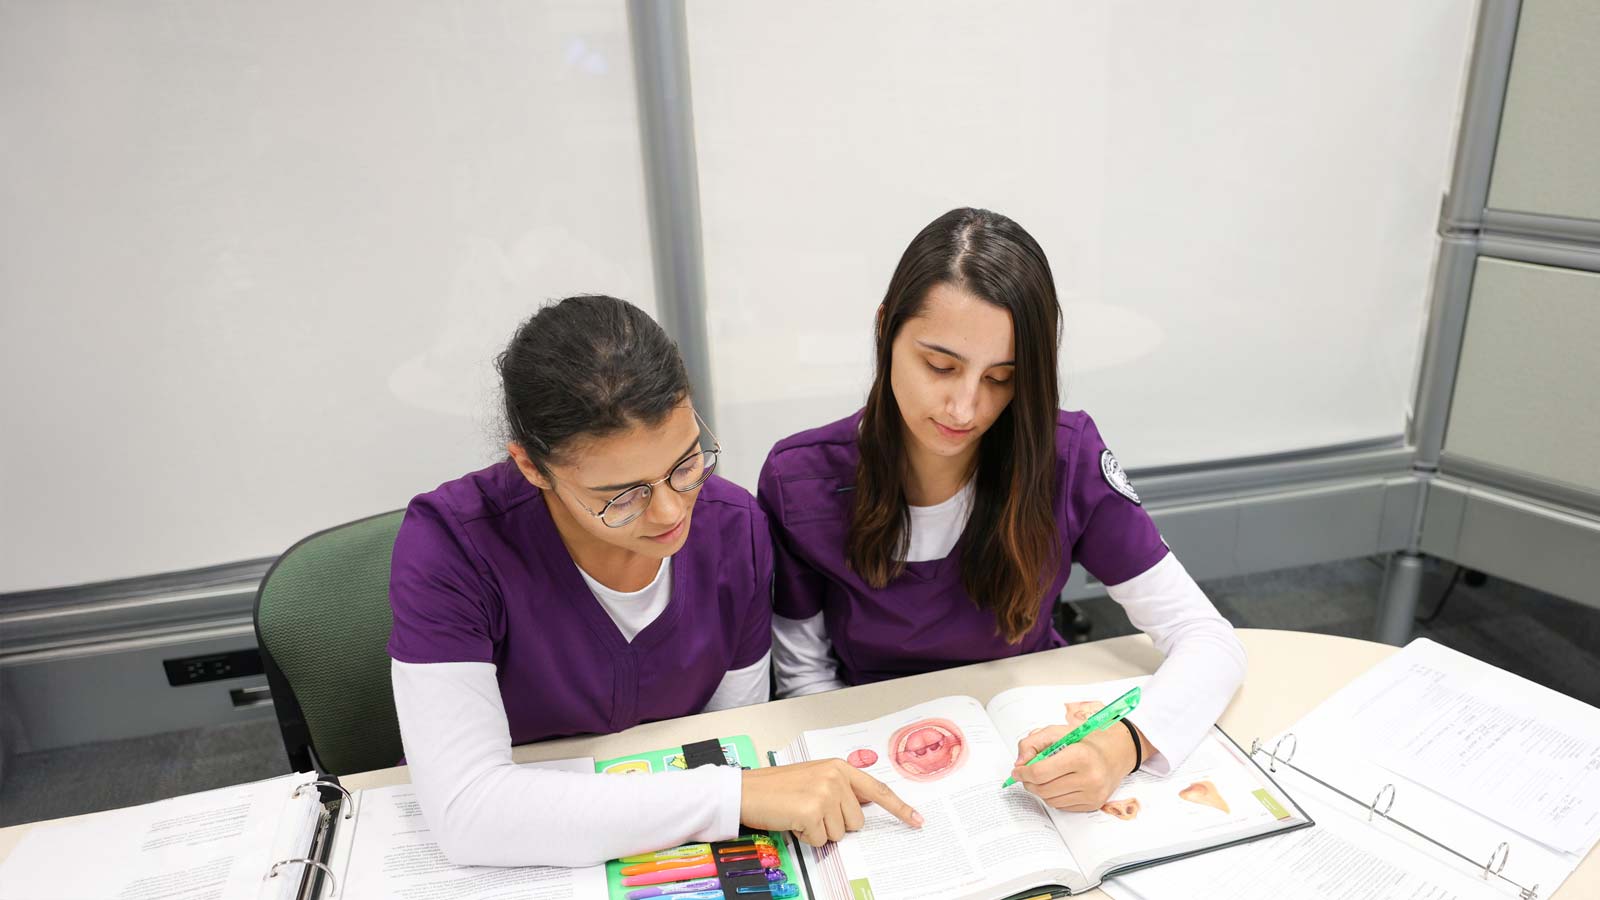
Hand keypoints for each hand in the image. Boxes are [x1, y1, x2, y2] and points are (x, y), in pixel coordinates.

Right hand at [740, 759, 923, 846]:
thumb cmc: (777, 787)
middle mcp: (836, 778)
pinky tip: (792, 820)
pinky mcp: (812, 811)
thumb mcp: (815, 778)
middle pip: (857, 822)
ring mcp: (825, 794)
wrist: (746, 790)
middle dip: (835, 824)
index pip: (877, 790)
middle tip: (810, 811)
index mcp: (839, 768)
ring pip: (839, 834)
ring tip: (799, 814)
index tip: (917, 821)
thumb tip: (860, 812)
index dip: (900, 808)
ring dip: (819, 831)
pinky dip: (806, 837)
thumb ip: (840, 789)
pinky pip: (821, 840)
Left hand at [1009, 724, 1135, 811]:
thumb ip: (1033, 742)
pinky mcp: (1094, 804)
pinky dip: (1054, 796)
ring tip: (1045, 777)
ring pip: (1051, 800)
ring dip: (1041, 790)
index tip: (1017, 770)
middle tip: (1026, 775)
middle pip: (1043, 789)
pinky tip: (1059, 783)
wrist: (1117, 751)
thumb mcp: (1059, 731)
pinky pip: (1063, 806)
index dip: (1023, 773)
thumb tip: (1019, 763)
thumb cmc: (1087, 740)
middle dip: (1029, 782)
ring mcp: (1093, 793)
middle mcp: (1090, 777)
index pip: (1040, 772)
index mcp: (1080, 756)